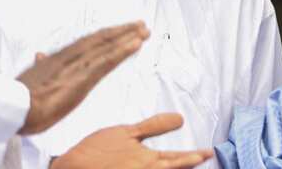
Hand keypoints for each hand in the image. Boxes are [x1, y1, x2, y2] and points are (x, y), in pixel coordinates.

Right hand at [17, 22, 148, 134]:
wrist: (15, 107)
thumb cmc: (20, 98)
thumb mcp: (32, 78)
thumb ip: (41, 66)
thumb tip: (40, 55)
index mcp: (60, 58)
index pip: (88, 43)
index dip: (107, 35)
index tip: (122, 29)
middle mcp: (72, 57)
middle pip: (102, 39)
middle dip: (122, 31)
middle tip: (141, 24)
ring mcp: (78, 65)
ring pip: (108, 46)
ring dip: (128, 36)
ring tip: (144, 30)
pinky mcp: (83, 77)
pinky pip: (108, 60)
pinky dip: (123, 50)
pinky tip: (136, 43)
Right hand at [53, 113, 212, 168]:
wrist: (73, 168)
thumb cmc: (97, 149)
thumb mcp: (126, 132)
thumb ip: (154, 126)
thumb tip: (180, 118)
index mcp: (148, 160)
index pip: (177, 159)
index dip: (194, 156)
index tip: (208, 153)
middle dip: (190, 166)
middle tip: (205, 158)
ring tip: (190, 165)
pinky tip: (164, 168)